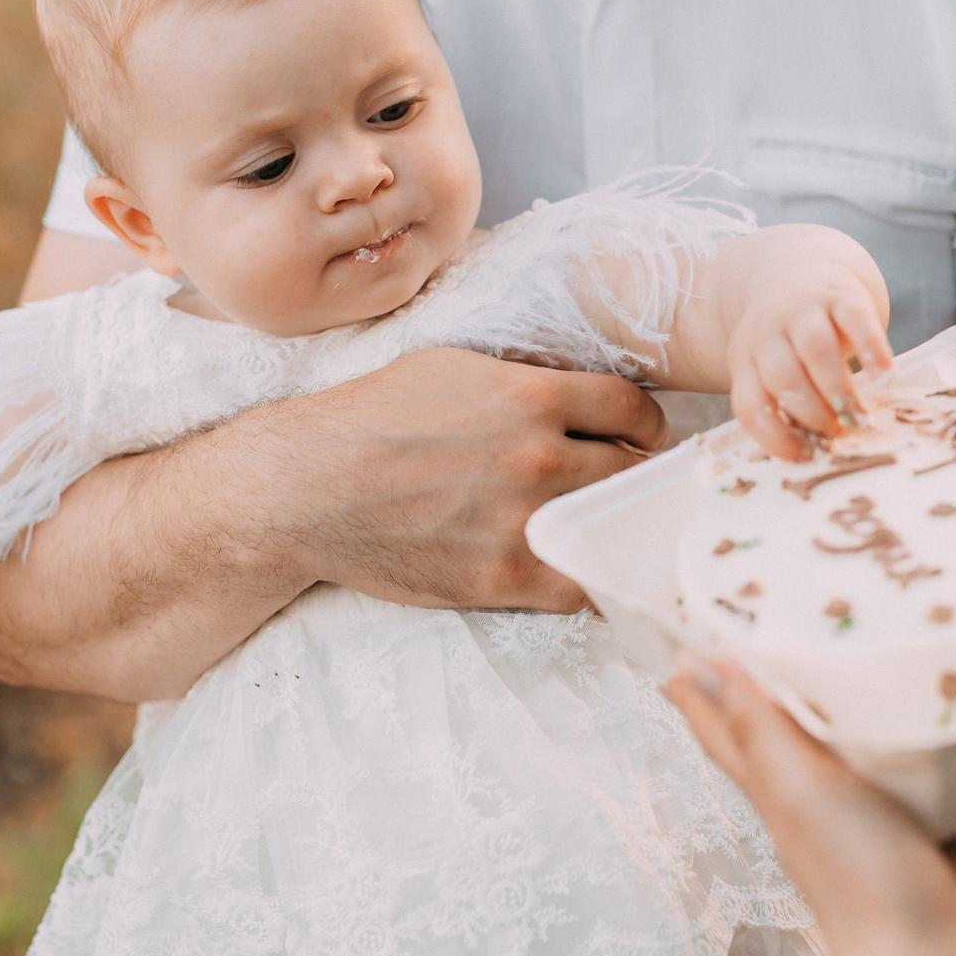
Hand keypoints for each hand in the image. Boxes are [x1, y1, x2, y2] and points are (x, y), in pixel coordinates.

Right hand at [265, 348, 669, 610]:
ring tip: (612, 527)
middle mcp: (537, 457)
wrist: (309, 487)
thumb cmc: (373, 418)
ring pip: (609, 528)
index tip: (643, 434)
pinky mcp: (501, 576)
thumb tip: (577, 395)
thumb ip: (523, 381)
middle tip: (633, 484)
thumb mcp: (454, 368)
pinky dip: (592, 579)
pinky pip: (579, 587)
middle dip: (636, 476)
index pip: (632, 408)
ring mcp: (522, 521)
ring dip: (616, 527)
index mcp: (530, 396)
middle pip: (630, 471)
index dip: (647, 423)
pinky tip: (588, 569)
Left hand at [666, 650, 955, 955]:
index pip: (725, 728)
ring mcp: (867, 810)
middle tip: (753, 629)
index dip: (701, 687)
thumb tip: (703, 667)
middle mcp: (815, 797)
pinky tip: (912, 710)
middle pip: (776, 730)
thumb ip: (760, 731)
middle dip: (762, 682)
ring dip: (834, 700)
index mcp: (777, 789)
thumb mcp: (801, 791)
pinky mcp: (919, 818)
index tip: (681, 642)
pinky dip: (896, 731)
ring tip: (837, 650)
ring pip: (839, 742)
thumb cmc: (864, 883)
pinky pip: (900, 763)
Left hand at [725, 262, 896, 461]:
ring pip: (816, 349)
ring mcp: (802, 310)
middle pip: (784, 377)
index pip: (749, 403)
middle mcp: (767, 331)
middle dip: (813, 413)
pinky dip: (871, 349)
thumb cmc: (790, 344)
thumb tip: (817, 452)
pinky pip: (855, 320)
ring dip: (838, 390)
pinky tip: (884, 375)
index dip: (774, 436)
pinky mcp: (840, 295)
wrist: (800, 275)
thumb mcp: (771, 368)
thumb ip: (788, 405)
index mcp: (744, 358)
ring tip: (858, 416)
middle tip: (838, 434)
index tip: (805, 456)